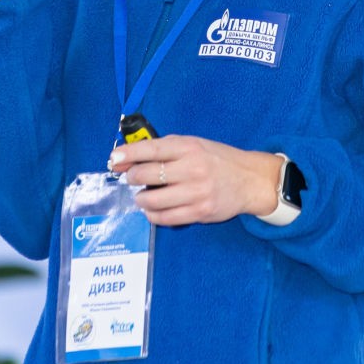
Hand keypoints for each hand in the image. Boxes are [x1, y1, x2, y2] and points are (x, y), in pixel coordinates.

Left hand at [107, 135, 283, 226]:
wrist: (249, 180)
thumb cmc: (217, 160)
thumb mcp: (194, 145)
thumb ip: (165, 150)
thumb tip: (129, 158)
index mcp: (189, 147)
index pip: (151, 150)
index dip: (128, 154)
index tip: (114, 159)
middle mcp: (192, 169)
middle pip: (146, 175)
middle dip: (132, 178)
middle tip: (133, 179)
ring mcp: (196, 192)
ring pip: (152, 200)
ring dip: (141, 199)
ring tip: (144, 196)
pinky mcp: (199, 212)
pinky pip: (165, 218)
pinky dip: (153, 215)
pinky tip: (154, 209)